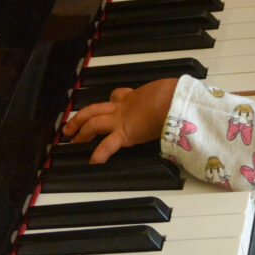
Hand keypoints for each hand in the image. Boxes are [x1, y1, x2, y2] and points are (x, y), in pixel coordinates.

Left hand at [63, 79, 177, 163]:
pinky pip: (108, 144)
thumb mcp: (170, 93)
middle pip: (95, 109)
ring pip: (94, 122)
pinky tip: (93, 161)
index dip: (110, 99)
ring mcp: (122, 119)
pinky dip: (100, 153)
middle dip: (80, 117)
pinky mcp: (125, 133)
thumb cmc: (175, 95)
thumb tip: (184, 101)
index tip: (107, 102)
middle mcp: (124, 107)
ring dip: (81, 131)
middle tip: (70, 125)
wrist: (173, 100)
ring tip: (72, 140)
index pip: (118, 95)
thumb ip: (170, 98)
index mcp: (136, 98)